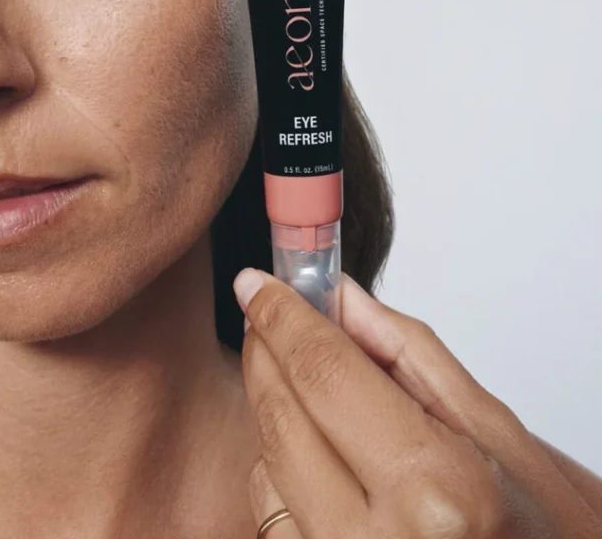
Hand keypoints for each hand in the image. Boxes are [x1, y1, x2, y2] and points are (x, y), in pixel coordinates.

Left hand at [234, 268, 601, 537]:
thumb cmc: (538, 532)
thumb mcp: (494, 430)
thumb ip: (406, 353)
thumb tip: (337, 297)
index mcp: (434, 493)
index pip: (325, 375)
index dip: (284, 318)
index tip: (259, 284)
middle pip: (281, 413)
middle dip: (268, 351)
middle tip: (271, 315)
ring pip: (266, 460)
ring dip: (280, 412)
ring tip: (326, 404)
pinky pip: (270, 506)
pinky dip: (284, 469)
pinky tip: (327, 461)